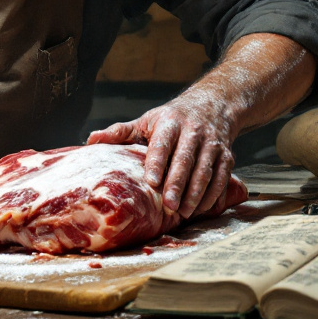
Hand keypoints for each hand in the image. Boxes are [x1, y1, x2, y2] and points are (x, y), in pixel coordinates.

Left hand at [87, 93, 235, 218]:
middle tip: (169, 205)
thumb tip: (91, 139)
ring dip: (196, 193)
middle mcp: (193, 131)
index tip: (151, 181)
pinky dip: (213, 194)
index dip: (157, 162)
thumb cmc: (171, 119)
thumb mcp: (145, 121)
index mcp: (170, 122)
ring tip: (185, 212)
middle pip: (186, 159)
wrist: (211, 106)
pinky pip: (222, 177)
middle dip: (178, 183)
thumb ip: (120, 132)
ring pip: (206, 170)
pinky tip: (203, 209)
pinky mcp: (226, 155)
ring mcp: (212, 144)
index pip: (163, 143)